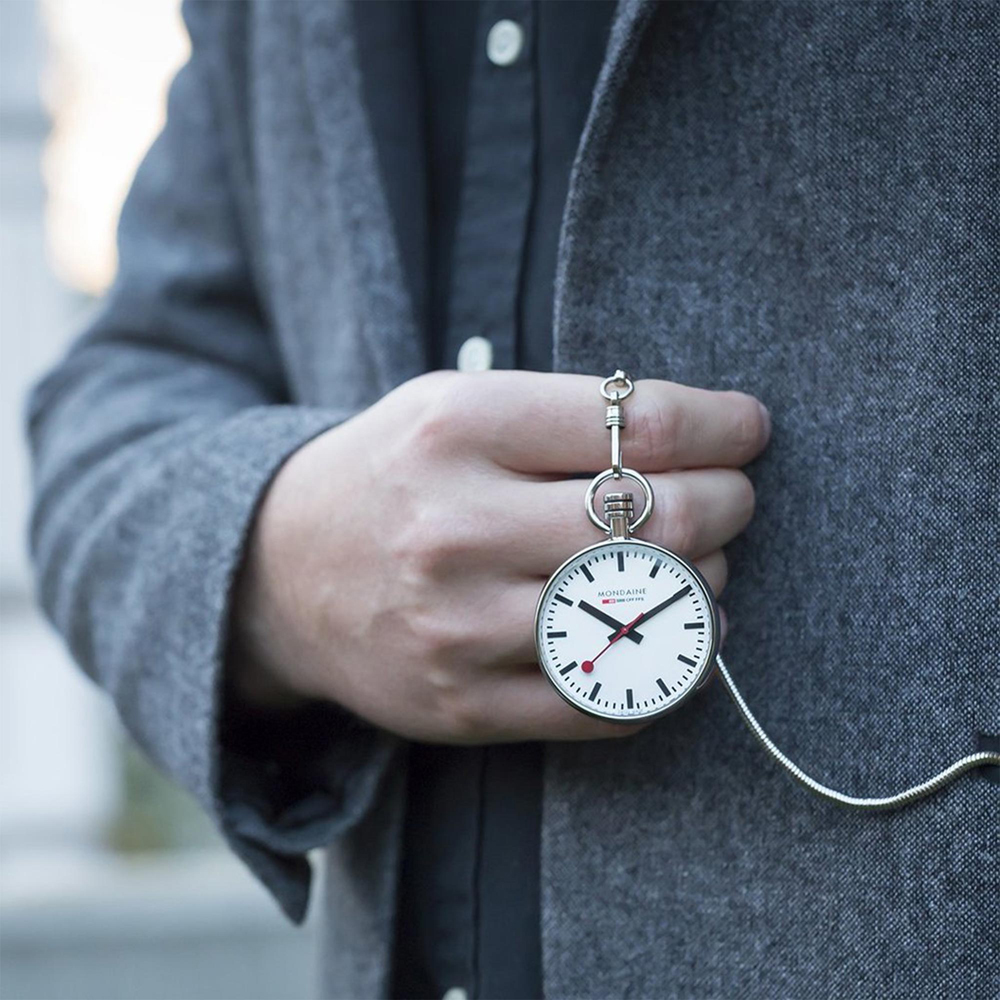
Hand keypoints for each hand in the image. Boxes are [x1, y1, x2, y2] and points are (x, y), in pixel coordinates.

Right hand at [231, 370, 769, 742]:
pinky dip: (668, 668)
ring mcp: (457, 626)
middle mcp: (455, 526)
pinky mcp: (461, 704)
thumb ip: (566, 415)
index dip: (721, 425)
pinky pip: (610, 701)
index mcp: (457, 429)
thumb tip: (703, 440)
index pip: (638, 423)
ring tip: (696, 563)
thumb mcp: (454, 407)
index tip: (747, 428)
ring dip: (706, 585)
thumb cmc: (392, 477)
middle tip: (732, 498)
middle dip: (728, 504)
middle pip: (658, 519)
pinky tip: (671, 633)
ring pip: (646, 612)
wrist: (280, 572)